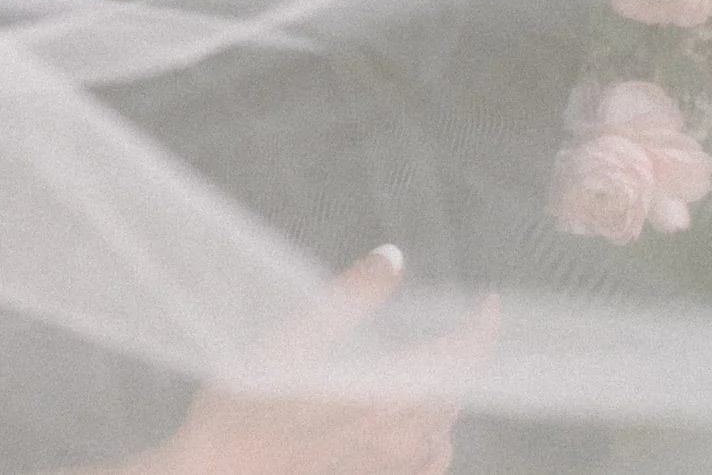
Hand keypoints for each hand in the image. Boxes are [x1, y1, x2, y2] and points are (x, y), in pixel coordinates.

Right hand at [115, 247, 493, 474]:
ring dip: (456, 392)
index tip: (488, 304)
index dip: (479, 330)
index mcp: (380, 392)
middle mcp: (394, 432)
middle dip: (470, 354)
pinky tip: (430, 428)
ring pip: (445, 426)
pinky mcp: (371, 474)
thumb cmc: (246, 405)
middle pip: (456, 392)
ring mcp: (385, 460)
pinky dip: (441, 436)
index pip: (456, 360)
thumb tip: (392, 258)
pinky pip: (429, 460)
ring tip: (449, 364)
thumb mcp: (291, 339)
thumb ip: (349, 298)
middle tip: (470, 323)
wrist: (222, 468)